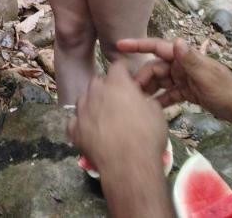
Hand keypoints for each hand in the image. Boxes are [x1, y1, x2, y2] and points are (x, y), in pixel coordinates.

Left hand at [68, 60, 167, 178]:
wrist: (129, 165)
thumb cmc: (147, 136)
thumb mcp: (156, 112)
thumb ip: (144, 98)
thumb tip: (138, 98)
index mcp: (117, 84)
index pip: (118, 66)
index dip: (124, 70)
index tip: (128, 76)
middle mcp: (96, 92)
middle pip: (98, 81)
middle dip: (106, 87)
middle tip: (117, 100)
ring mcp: (82, 110)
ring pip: (84, 99)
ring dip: (92, 103)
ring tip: (102, 116)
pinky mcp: (75, 129)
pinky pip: (75, 121)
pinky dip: (81, 123)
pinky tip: (90, 131)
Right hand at [120, 38, 231, 122]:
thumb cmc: (227, 90)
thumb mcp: (207, 76)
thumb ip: (190, 60)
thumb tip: (176, 41)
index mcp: (184, 57)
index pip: (157, 47)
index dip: (138, 45)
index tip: (119, 45)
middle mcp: (182, 65)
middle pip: (155, 68)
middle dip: (142, 77)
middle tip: (130, 93)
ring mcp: (184, 79)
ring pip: (159, 81)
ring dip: (148, 89)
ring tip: (135, 102)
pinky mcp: (187, 92)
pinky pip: (168, 94)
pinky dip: (160, 100)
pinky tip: (150, 110)